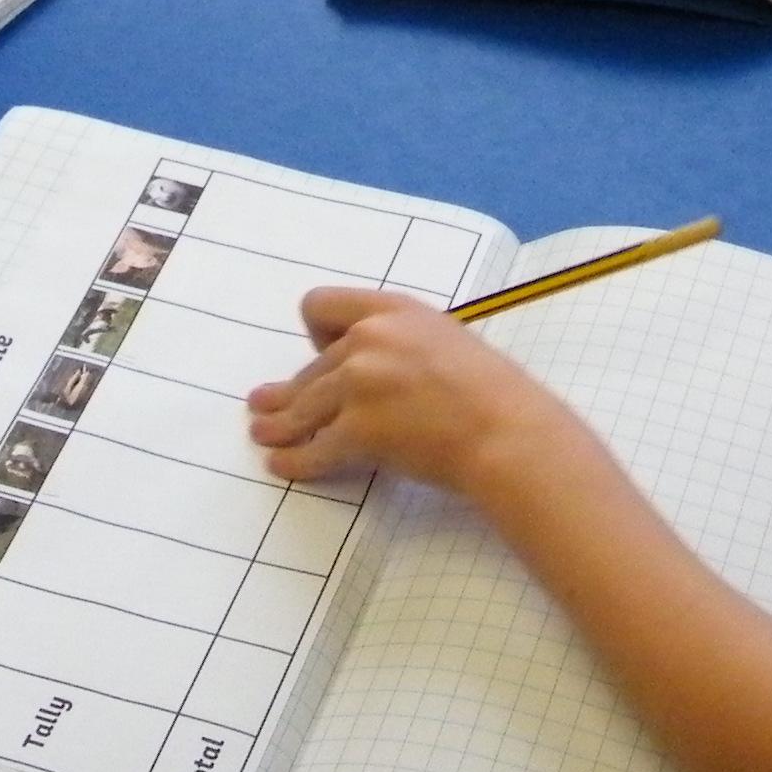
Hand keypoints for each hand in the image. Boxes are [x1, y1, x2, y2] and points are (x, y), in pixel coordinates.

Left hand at [249, 290, 582, 495]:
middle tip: (268, 407)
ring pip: (301, 408)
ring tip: (263, 434)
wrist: (508, 433)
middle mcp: (369, 338)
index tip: (322, 357)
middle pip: (310, 368)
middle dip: (291, 392)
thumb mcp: (444, 342)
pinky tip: (283, 466)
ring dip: (279, 425)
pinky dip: (295, 462)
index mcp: (392, 310)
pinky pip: (313, 449)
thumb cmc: (492, 395)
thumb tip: (362, 370)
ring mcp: (360, 383)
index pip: (319, 305)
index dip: (315, 335)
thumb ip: (399, 344)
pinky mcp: (357, 428)